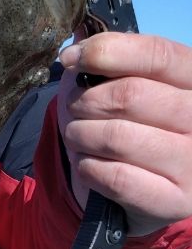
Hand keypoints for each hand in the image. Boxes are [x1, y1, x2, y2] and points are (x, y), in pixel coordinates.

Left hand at [58, 33, 191, 235]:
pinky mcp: (175, 201)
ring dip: (81, 135)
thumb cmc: (139, 126)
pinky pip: (116, 178)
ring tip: (79, 136)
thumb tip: (77, 46)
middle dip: (87, 101)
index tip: (72, 58)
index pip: (157, 54)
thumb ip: (111, 58)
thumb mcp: (133, 85)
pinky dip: (89, 168)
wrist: (151, 190)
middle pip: (130, 96)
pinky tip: (90, 165)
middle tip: (76, 109)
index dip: (107, 51)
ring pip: (117, 137)